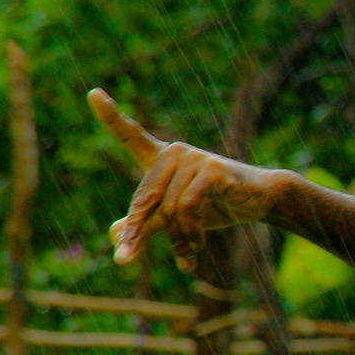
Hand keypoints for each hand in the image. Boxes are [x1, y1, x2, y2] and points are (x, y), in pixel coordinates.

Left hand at [89, 89, 277, 272]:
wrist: (262, 199)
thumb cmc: (217, 204)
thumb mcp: (176, 217)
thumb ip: (145, 224)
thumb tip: (114, 236)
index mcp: (161, 158)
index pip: (131, 134)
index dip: (111, 115)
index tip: (93, 93)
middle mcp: (174, 152)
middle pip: (144, 200)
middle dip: (136, 234)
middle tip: (124, 261)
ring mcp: (193, 157)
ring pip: (169, 210)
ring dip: (177, 241)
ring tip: (188, 257)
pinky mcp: (212, 170)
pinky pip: (188, 208)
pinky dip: (191, 235)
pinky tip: (198, 247)